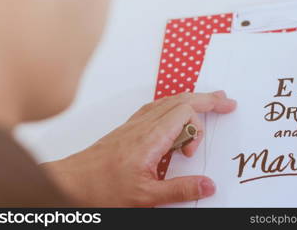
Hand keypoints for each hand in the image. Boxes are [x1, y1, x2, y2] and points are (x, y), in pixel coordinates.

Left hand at [42, 91, 236, 206]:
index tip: (193, 152)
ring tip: (207, 101)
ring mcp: (135, 124)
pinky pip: (156, 108)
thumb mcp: (146, 196)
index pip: (185, 111)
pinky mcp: (129, 128)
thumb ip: (180, 190)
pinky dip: (172, 106)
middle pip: (180, 100)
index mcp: (151, 138)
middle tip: (225, 102)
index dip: (200, 124)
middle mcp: (143, 125)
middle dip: (206, 99)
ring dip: (190, 100)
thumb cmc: (102, 188)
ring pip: (168, 101)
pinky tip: (174, 111)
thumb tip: (207, 185)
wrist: (71, 182)